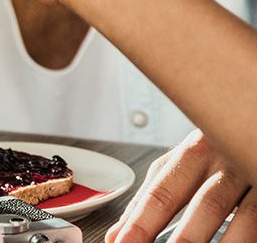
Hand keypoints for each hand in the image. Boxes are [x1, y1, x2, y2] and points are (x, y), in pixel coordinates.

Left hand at [106, 129, 255, 242]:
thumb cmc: (215, 154)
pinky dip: (250, 239)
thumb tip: (118, 233)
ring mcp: (255, 173)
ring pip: (246, 218)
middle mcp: (227, 160)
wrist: (251, 128)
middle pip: (207, 205)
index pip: (163, 191)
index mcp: (194, 150)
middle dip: (186, 238)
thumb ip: (152, 197)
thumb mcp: (181, 166)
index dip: (141, 222)